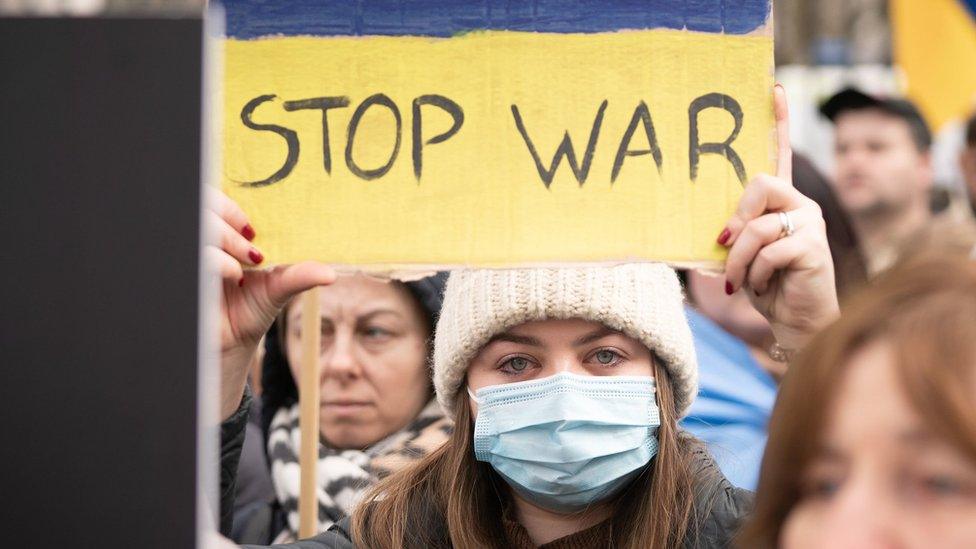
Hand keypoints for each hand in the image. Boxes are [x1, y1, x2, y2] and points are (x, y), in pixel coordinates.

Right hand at [205, 187, 335, 419]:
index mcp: (225, 231)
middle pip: (205, 203)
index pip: (216, 198)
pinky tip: (234, 276)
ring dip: (227, 239)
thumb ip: (302, 275)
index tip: (251, 229)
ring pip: (202, 226)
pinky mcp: (187, 274)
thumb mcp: (281, 288)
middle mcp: (205, 238)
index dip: (231, 206)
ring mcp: (193, 254)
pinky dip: (219, 262)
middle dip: (229, 222)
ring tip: (246, 264)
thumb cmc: (252, 308)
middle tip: (251, 248)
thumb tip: (332, 275)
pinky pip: (199, 255)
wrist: (231, 341)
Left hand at [719, 85, 839, 350]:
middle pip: (759, 184)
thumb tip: (715, 229)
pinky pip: (769, 252)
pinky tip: (761, 287)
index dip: (778, 119)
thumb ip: (732, 232)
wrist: (795, 321)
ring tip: (737, 281)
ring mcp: (811, 223)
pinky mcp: (814, 246)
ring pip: (758, 227)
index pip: (779, 152)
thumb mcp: (740, 254)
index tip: (772, 87)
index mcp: (781, 201)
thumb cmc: (764, 284)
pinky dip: (753, 274)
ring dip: (737, 261)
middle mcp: (801, 204)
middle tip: (724, 245)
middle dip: (736, 219)